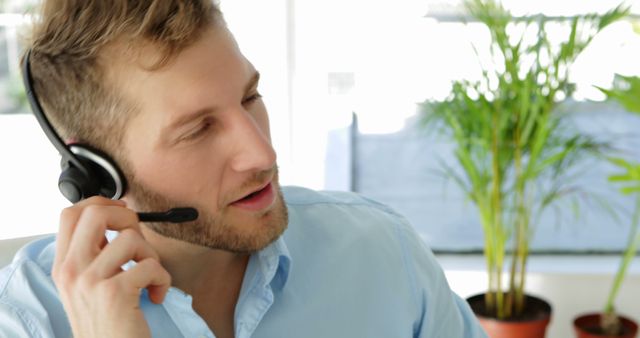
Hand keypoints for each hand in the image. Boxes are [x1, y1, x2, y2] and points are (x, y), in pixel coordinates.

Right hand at [52, 197, 170, 337]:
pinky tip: (156, 295)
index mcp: (63, 265)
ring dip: (151, 255)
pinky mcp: (114, 293)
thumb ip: (94, 255)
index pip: (71, 214)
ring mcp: (90, 281)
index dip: (101, 203)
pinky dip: (163, 279)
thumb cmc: (107, 322)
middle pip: (96, 212)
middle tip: (138, 240)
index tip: (121, 214)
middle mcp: (71, 270)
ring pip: (131, 238)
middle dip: (127, 217)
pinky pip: (151, 265)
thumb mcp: (87, 286)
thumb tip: (117, 221)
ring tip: (149, 277)